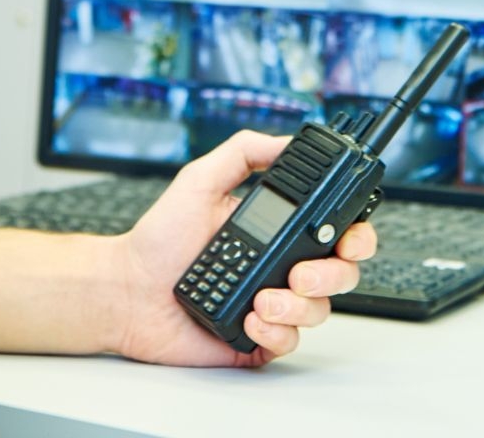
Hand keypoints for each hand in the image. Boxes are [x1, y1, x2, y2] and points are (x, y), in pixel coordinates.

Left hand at [108, 130, 375, 366]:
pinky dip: (276, 333)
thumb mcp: (199, 180)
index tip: (347, 236)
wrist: (127, 291)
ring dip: (297, 306)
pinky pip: (289, 343)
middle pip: (341, 275)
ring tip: (262, 299)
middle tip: (298, 272)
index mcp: (277, 231)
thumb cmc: (157, 240)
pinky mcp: (256, 339)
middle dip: (332, 275)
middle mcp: (280, 267)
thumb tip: (284, 140)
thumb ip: (242, 153)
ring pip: (319, 311)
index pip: (335, 233)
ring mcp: (271, 304)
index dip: (355, 236)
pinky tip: (251, 318)